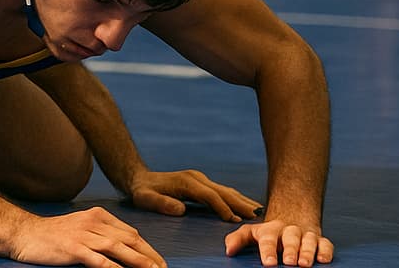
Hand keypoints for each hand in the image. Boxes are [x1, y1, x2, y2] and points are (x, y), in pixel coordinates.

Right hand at [10, 207, 164, 267]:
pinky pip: (98, 260)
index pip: (131, 233)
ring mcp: (83, 234)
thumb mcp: (81, 228)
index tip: (159, 262)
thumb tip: (125, 250)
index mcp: (98, 216)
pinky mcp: (73, 248)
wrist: (24, 233)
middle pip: (129, 239)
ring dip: (138, 262)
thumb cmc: (54, 235)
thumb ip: (102, 235)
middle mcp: (93, 222)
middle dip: (149, 256)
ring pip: (117, 248)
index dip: (148, 249)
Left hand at [126, 168, 261, 222]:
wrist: (140, 179)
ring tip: (258, 211)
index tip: (234, 221)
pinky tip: (245, 205)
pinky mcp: (201, 183)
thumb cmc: (143, 191)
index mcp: (187, 182)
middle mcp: (197, 178)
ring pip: (226, 190)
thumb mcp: (146, 198)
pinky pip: (222, 191)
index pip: (210, 195)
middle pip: (223, 191)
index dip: (222, 208)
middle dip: (240, 204)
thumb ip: (161, 203)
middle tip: (257, 216)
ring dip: (242, 200)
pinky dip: (236, 198)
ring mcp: (200, 179)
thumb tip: (180, 209)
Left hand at [224, 217, 332, 266]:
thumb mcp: (252, 233)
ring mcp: (305, 235)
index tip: (269, 263)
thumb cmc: (269, 234)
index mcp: (271, 230)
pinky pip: (325, 244)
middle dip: (290, 250)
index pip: (268, 238)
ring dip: (307, 252)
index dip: (268, 250)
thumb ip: (238, 239)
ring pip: (308, 240)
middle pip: (290, 238)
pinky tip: (323, 260)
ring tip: (304, 264)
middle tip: (289, 263)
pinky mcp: (320, 240)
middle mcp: (289, 231)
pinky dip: (325, 251)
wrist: (292, 219)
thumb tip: (228, 250)